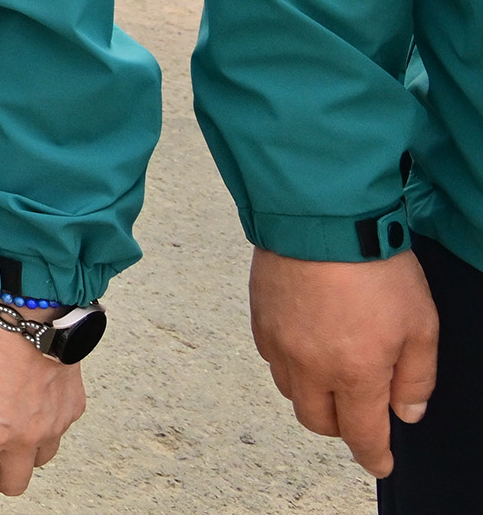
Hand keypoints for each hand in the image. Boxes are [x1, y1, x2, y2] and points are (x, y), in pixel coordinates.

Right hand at [248, 248, 437, 477]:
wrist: (318, 217)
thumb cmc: (373, 266)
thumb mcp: (421, 324)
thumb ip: (417, 377)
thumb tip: (406, 411)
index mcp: (354, 373)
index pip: (362, 435)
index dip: (374, 456)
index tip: (381, 463)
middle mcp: (309, 367)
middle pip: (317, 422)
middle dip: (341, 427)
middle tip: (359, 414)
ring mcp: (278, 344)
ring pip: (291, 393)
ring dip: (313, 395)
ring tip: (333, 372)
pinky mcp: (259, 321)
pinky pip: (272, 359)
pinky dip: (292, 364)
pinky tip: (310, 341)